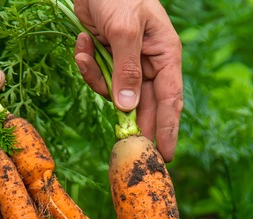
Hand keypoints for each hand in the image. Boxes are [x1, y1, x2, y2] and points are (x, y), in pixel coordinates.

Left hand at [73, 0, 182, 161]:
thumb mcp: (124, 29)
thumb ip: (126, 69)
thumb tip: (127, 107)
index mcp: (164, 54)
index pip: (170, 99)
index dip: (168, 129)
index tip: (164, 155)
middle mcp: (149, 62)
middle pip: (144, 104)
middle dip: (130, 120)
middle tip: (123, 148)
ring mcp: (127, 61)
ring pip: (115, 92)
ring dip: (97, 78)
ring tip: (86, 52)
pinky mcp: (107, 58)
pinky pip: (98, 76)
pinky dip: (86, 64)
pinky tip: (81, 42)